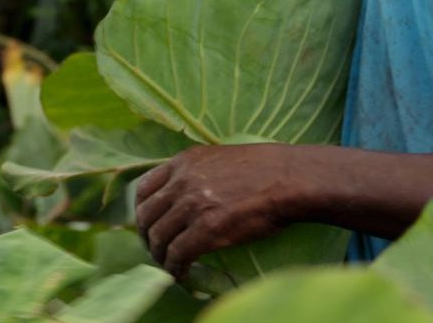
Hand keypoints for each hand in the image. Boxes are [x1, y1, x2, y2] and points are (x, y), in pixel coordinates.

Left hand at [134, 144, 312, 279]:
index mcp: (185, 161)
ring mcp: (193, 204)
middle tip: (157, 250)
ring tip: (169, 266)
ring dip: (160, 257)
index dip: (141, 211)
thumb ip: (198, 172)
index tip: (148, 224)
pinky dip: (175, 269)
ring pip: (159, 238)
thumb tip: (187, 195)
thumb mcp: (222, 158)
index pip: (143, 188)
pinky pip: (178, 255)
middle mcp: (182, 181)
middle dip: (147, 237)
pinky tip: (182, 275)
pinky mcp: (207, 228)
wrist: (290, 178)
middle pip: (146, 216)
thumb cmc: (267, 168)